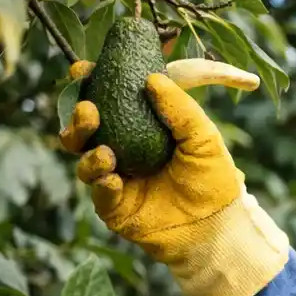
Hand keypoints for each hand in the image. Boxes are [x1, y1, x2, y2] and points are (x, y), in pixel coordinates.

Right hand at [59, 59, 289, 295]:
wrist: (217, 226)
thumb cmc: (213, 179)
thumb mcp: (204, 138)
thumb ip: (180, 108)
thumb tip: (152, 79)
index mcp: (140, 129)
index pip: (108, 102)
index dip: (90, 85)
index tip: (83, 69)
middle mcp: (122, 151)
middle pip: (85, 131)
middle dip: (78, 118)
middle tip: (88, 109)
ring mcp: (115, 179)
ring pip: (84, 161)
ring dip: (89, 154)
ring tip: (107, 153)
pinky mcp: (114, 208)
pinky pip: (98, 193)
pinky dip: (102, 184)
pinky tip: (113, 179)